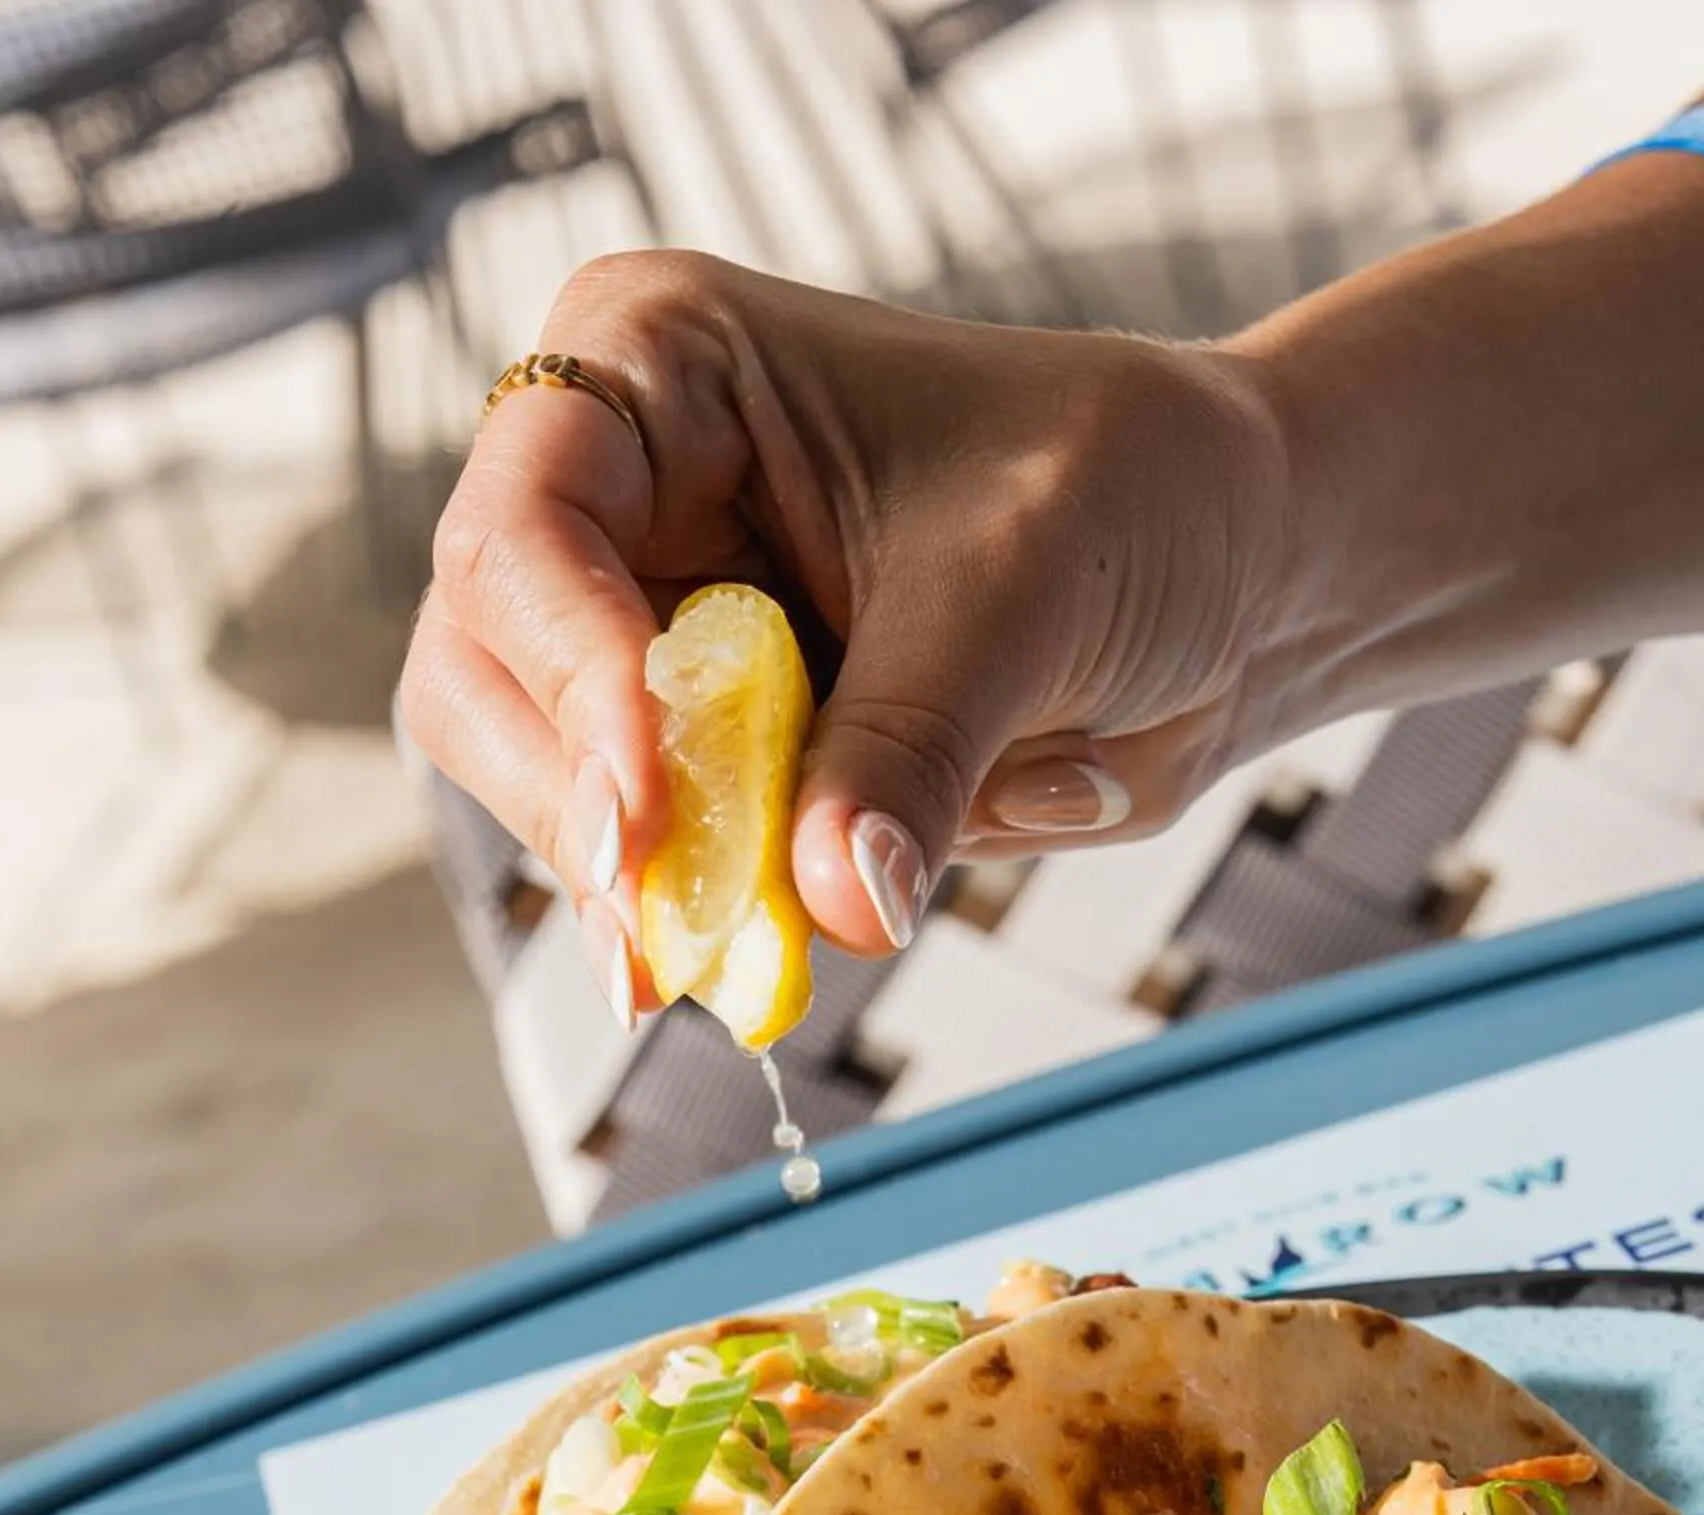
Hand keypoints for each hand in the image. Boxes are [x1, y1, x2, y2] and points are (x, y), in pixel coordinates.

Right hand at [400, 253, 1289, 1009]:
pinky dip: (679, 916)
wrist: (1221, 574)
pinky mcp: (695, 749)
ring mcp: (640, 628)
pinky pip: (632, 855)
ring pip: (532, 778)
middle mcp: (615, 493)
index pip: (522, 528)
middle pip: (482, 670)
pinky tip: (738, 959)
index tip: (647, 808)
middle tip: (671, 925)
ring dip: (626, 876)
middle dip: (574, 801)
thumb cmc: (1127, 495)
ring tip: (732, 951)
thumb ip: (913, 742)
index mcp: (662, 365)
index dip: (566, 676)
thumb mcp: (1025, 596)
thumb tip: (832, 901)